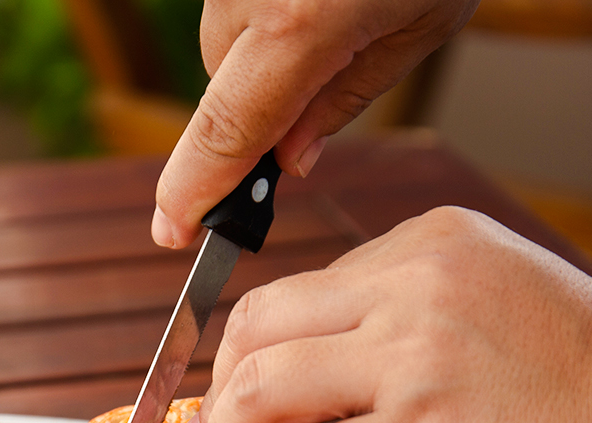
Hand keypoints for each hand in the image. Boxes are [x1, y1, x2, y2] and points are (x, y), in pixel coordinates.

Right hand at [152, 0, 477, 247]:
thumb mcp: (420, 26)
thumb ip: (342, 100)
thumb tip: (288, 160)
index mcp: (301, 24)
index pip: (226, 132)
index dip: (194, 190)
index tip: (171, 232)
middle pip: (225, 86)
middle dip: (267, 104)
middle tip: (335, 67)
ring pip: (229, 39)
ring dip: (271, 48)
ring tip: (343, 3)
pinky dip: (271, 6)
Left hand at [179, 206, 591, 422]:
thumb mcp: (494, 302)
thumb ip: (406, 321)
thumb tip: (311, 392)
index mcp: (428, 245)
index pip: (296, 292)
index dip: (246, 355)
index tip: (230, 400)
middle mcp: (414, 287)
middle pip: (255, 328)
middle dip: (213, 397)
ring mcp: (418, 362)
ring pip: (259, 393)